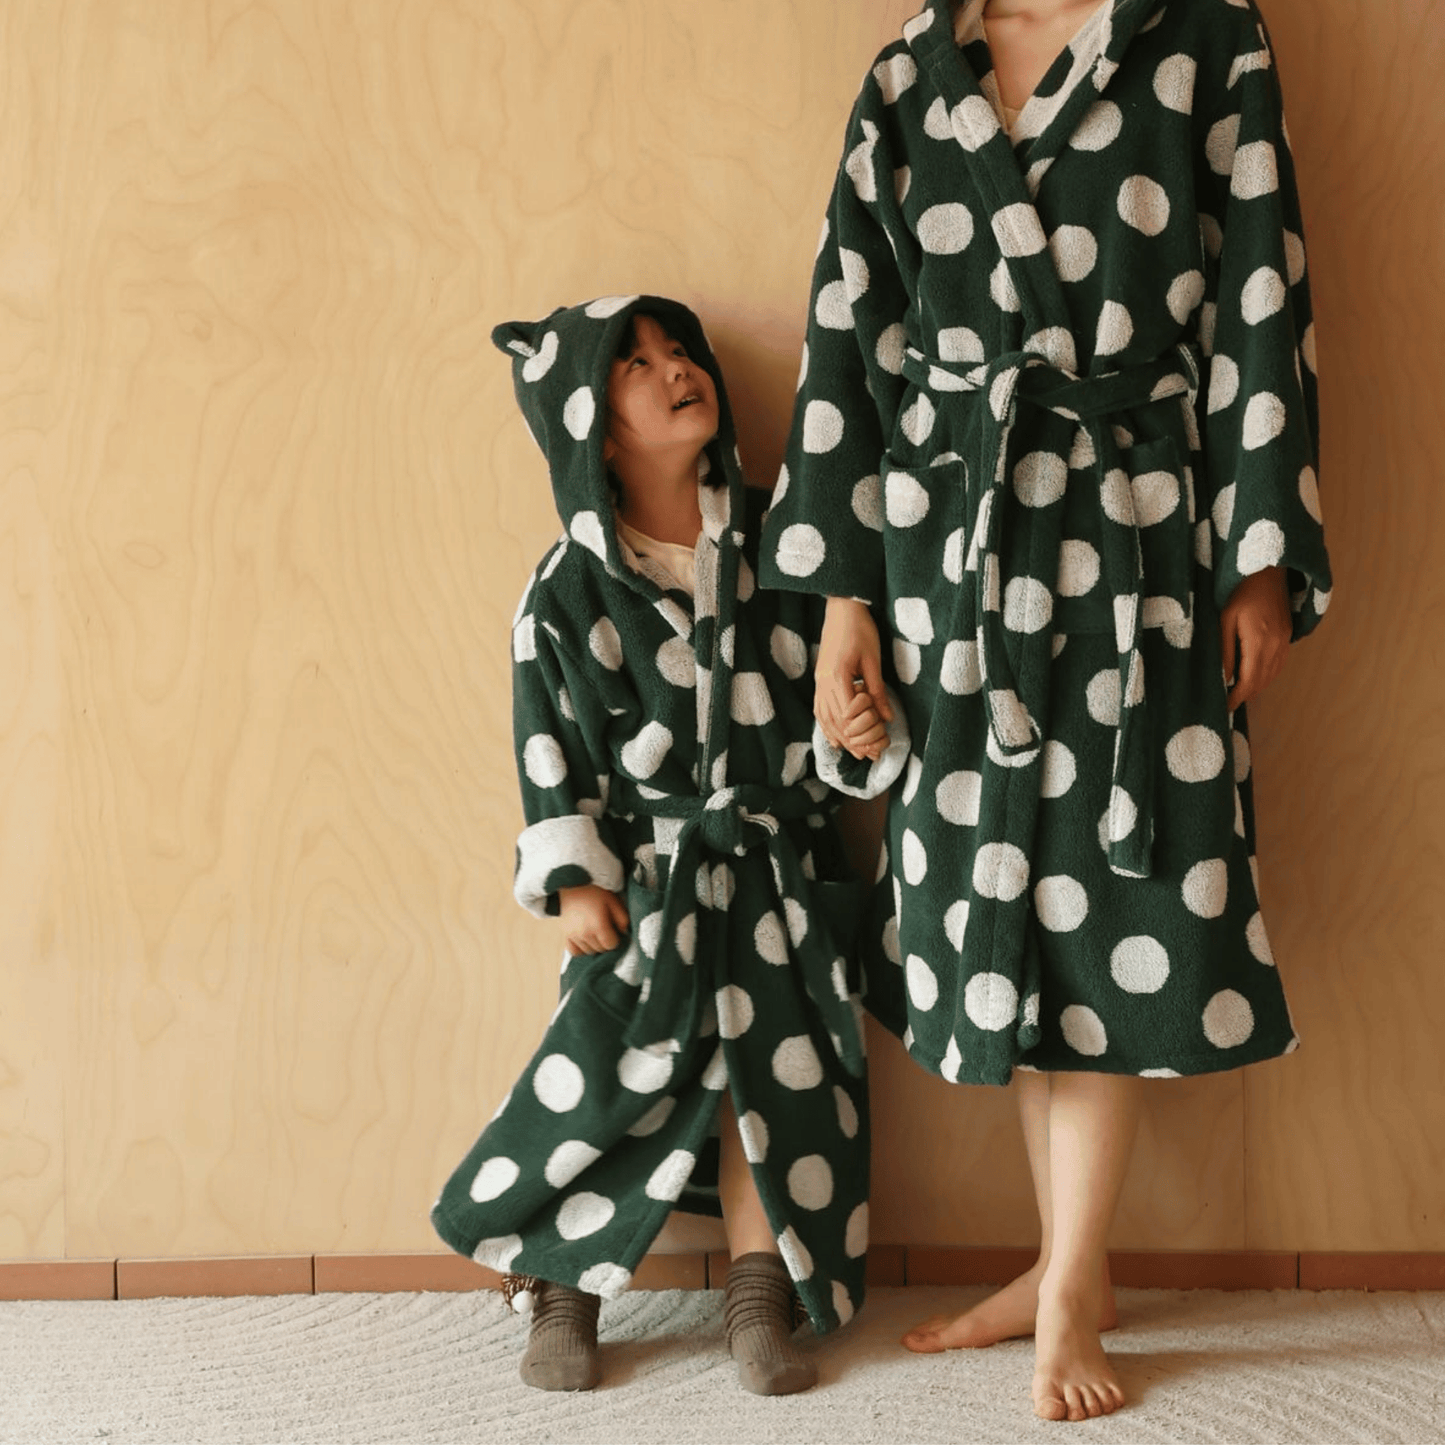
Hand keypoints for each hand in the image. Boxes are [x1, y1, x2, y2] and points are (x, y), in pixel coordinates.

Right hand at [557, 884, 628, 954]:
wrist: (570, 885)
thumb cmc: (592, 891)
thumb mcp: (612, 900)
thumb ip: (622, 917)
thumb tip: (625, 932)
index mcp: (598, 925)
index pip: (611, 945)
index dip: (615, 939)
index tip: (614, 930)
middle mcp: (585, 934)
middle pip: (601, 949)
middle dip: (605, 941)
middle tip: (605, 929)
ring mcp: (574, 936)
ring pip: (589, 952)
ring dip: (595, 945)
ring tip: (595, 932)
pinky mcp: (565, 936)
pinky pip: (575, 952)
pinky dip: (582, 949)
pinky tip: (586, 940)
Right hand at [816, 597, 891, 759]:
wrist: (841, 608)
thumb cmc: (860, 629)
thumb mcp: (873, 660)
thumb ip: (878, 691)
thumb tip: (887, 718)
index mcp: (837, 676)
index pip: (849, 714)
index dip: (863, 731)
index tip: (878, 742)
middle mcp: (823, 682)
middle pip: (835, 721)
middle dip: (852, 740)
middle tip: (869, 754)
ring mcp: (818, 681)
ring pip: (825, 718)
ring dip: (839, 736)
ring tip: (854, 751)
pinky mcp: (819, 679)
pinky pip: (819, 708)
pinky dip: (826, 725)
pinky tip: (833, 737)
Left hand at [1220, 566, 1289, 710]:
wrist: (1267, 570)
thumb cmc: (1240, 592)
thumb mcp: (1225, 619)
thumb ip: (1225, 650)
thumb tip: (1223, 678)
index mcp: (1258, 642)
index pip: (1248, 681)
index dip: (1237, 697)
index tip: (1224, 708)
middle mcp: (1276, 645)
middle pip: (1261, 681)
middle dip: (1245, 695)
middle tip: (1228, 705)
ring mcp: (1284, 640)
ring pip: (1272, 675)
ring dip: (1256, 687)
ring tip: (1238, 695)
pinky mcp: (1287, 635)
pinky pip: (1279, 664)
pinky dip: (1267, 675)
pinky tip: (1254, 677)